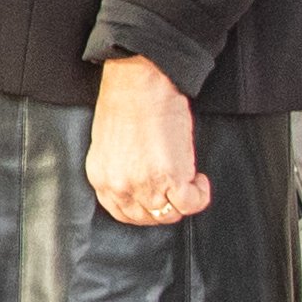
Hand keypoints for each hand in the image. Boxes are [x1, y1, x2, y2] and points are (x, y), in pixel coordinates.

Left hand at [84, 53, 208, 225]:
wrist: (139, 83)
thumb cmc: (128, 104)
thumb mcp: (110, 145)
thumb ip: (121, 169)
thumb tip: (142, 181)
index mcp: (100, 178)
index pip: (123, 213)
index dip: (145, 209)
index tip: (159, 198)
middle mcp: (119, 186)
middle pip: (148, 217)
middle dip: (166, 207)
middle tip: (178, 188)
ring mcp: (143, 185)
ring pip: (170, 214)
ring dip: (184, 200)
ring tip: (190, 179)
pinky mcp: (168, 178)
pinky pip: (190, 204)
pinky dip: (200, 195)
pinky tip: (200, 179)